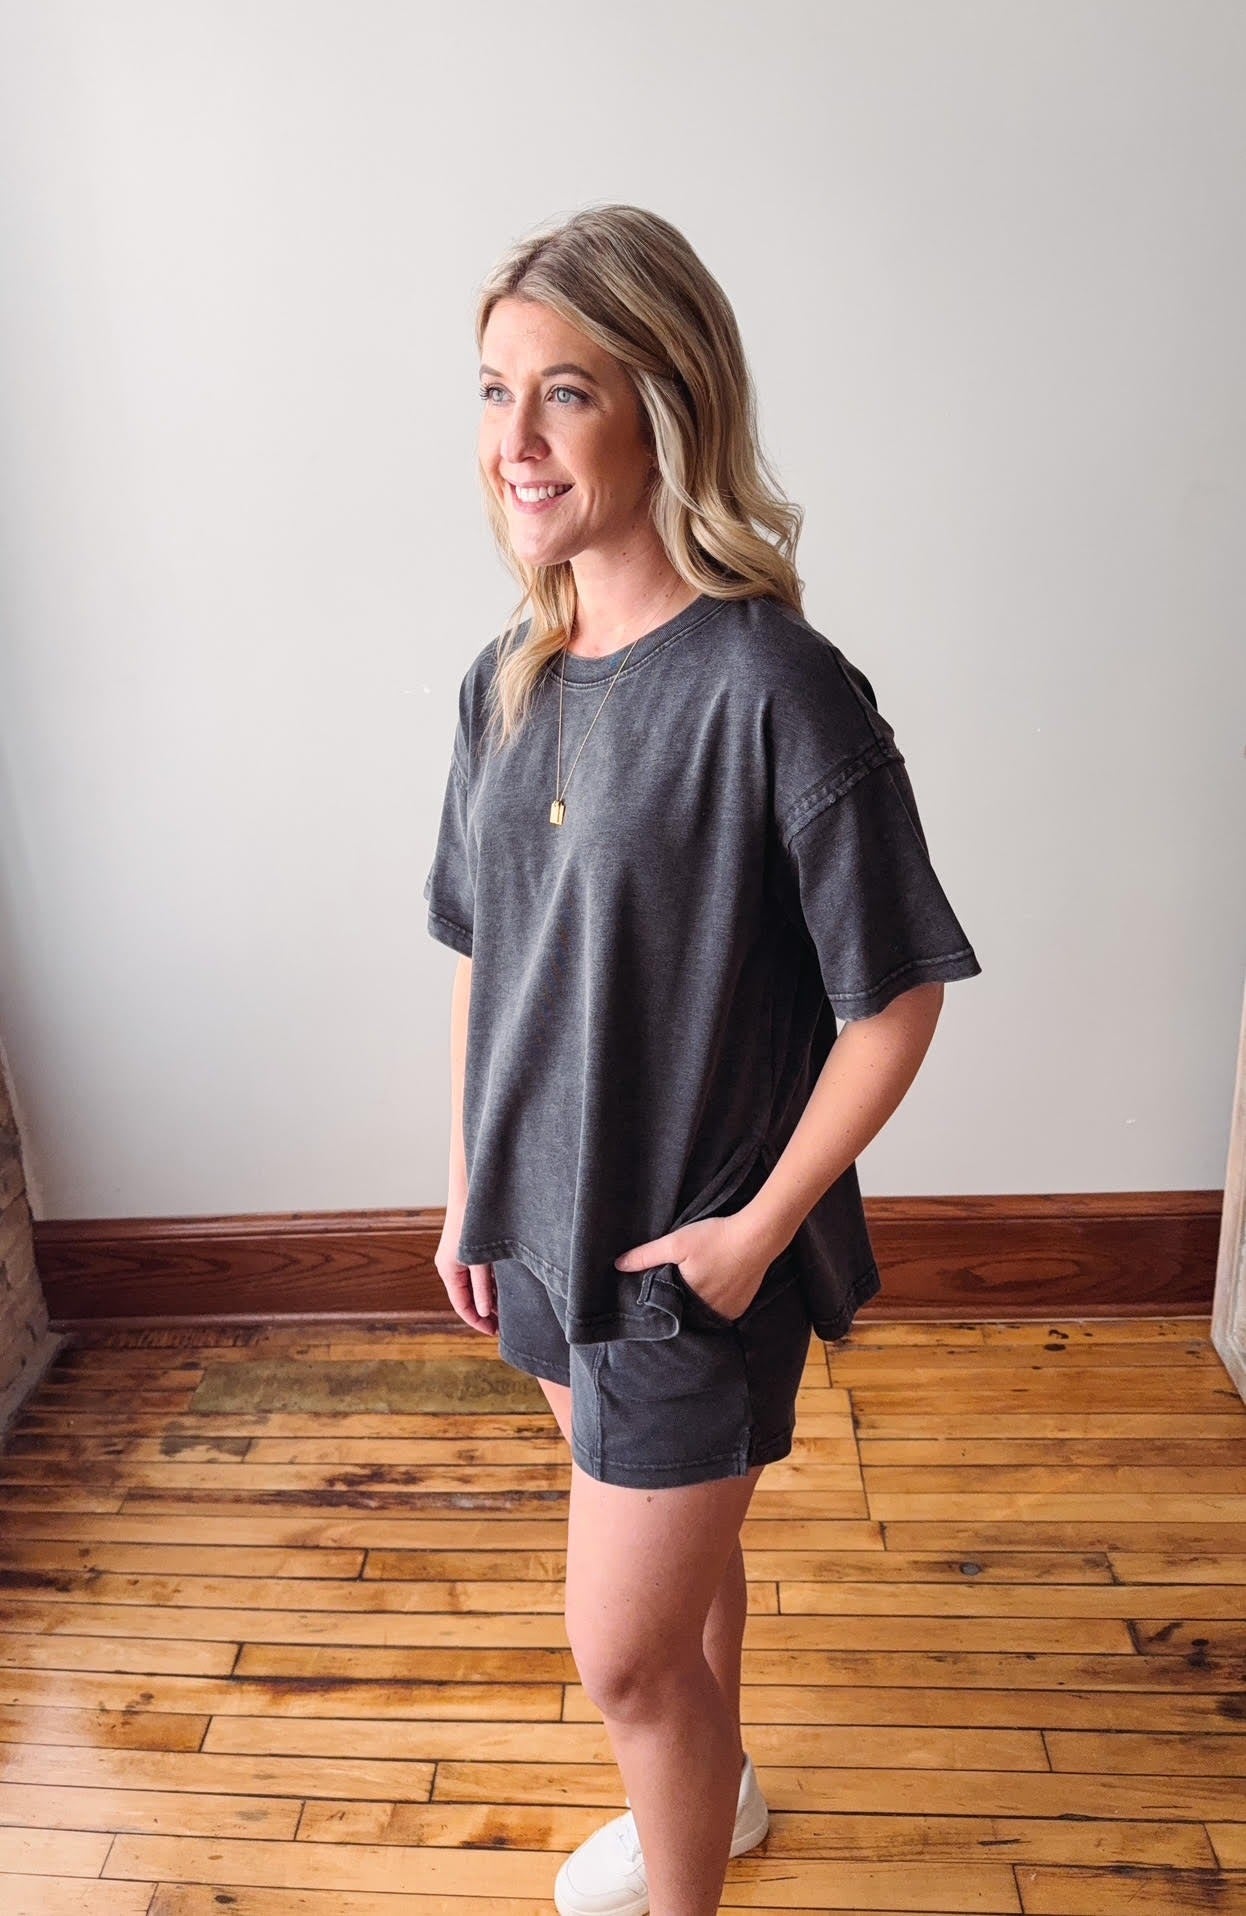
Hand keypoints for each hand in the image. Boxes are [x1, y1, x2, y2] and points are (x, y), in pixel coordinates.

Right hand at [435, 1206, 497, 1335]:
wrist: (473, 1190)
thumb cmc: (473, 1222)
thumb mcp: (480, 1260)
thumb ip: (482, 1287)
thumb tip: (484, 1312)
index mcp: (448, 1270)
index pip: (461, 1305)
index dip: (477, 1321)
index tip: (494, 1332)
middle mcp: (450, 1266)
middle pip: (467, 1297)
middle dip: (484, 1312)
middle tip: (504, 1326)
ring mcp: (459, 1257)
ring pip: (474, 1286)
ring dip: (489, 1298)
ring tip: (507, 1311)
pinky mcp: (468, 1249)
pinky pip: (478, 1273)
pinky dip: (490, 1283)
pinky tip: (505, 1289)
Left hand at [613, 1211, 773, 1323]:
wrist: (758, 1236)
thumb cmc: (716, 1238)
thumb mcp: (676, 1242)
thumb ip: (646, 1255)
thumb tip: (618, 1265)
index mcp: (690, 1301)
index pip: (670, 1309)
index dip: (663, 1301)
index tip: (658, 1292)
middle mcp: (709, 1313)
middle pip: (688, 1311)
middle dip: (681, 1302)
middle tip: (677, 1285)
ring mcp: (729, 1311)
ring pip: (705, 1312)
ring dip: (699, 1302)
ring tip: (697, 1283)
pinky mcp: (743, 1305)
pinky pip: (723, 1309)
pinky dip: (717, 1300)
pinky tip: (716, 1284)